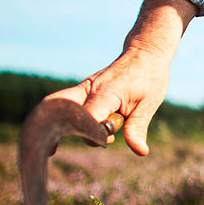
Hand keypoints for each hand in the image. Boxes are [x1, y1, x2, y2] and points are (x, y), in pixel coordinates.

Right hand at [45, 0, 194, 155]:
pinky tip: (55, 143)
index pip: (88, 117)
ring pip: (56, 103)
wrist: (144, 53)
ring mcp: (83, 88)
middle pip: (59, 106)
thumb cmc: (149, 77)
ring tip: (54, 148)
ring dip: (58, 125)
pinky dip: (60, 120)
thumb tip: (140, 152)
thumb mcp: (149, 104)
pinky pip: (64, 104)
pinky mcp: (82, 90)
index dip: (91, 134)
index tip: (104, 141)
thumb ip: (138, 128)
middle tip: (57, 148)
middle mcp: (88, 88)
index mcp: (106, 92)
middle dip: (58, 128)